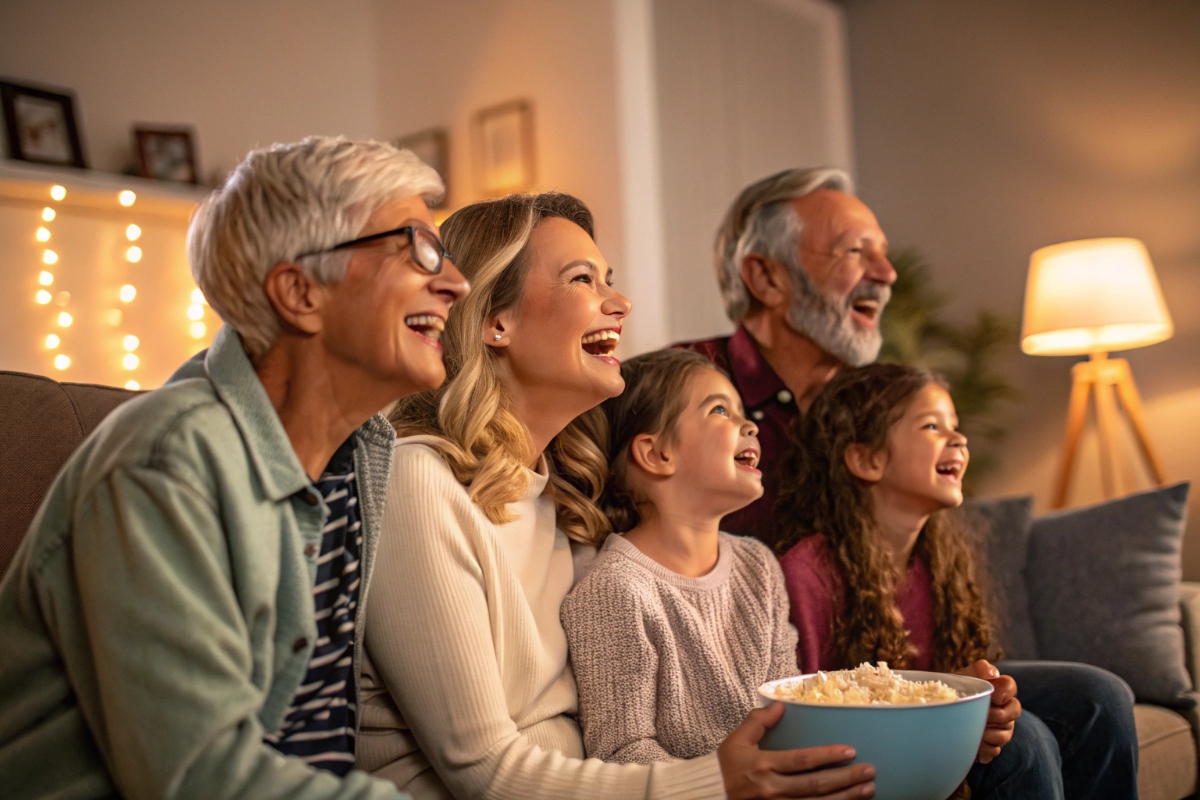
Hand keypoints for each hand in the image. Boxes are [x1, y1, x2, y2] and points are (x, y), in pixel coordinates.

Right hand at [717, 702, 875, 798]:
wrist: (709, 797)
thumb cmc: (725, 770)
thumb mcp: (736, 742)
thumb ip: (757, 722)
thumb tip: (782, 704)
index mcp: (762, 765)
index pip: (801, 761)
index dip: (827, 756)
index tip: (850, 750)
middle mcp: (772, 790)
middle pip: (816, 786)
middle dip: (846, 779)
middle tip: (869, 771)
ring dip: (846, 798)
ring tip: (868, 790)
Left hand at [958, 660, 1019, 763]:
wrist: (942, 715)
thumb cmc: (954, 693)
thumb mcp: (962, 678)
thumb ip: (977, 670)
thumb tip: (990, 672)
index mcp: (997, 689)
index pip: (1010, 685)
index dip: (1005, 691)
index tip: (994, 696)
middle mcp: (1004, 708)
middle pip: (1015, 710)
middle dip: (996, 714)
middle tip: (980, 715)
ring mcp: (1002, 728)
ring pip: (1004, 734)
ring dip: (985, 733)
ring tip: (969, 729)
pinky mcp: (994, 746)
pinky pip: (994, 750)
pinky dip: (981, 748)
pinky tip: (971, 743)